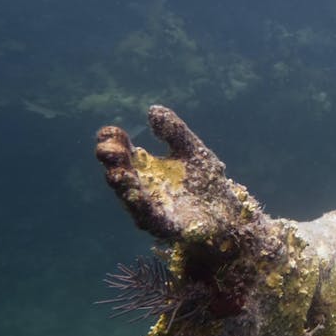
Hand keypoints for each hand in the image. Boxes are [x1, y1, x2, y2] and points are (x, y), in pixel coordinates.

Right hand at [95, 105, 256, 241]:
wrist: (229, 213)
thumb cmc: (205, 181)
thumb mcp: (192, 150)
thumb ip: (174, 132)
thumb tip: (152, 109)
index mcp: (145, 166)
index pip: (122, 152)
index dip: (113, 141)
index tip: (111, 131)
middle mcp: (143, 187)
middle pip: (120, 173)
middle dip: (112, 161)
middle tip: (106, 148)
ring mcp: (153, 207)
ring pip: (131, 197)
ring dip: (123, 185)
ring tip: (117, 172)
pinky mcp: (167, 226)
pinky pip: (151, 217)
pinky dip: (142, 207)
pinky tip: (137, 195)